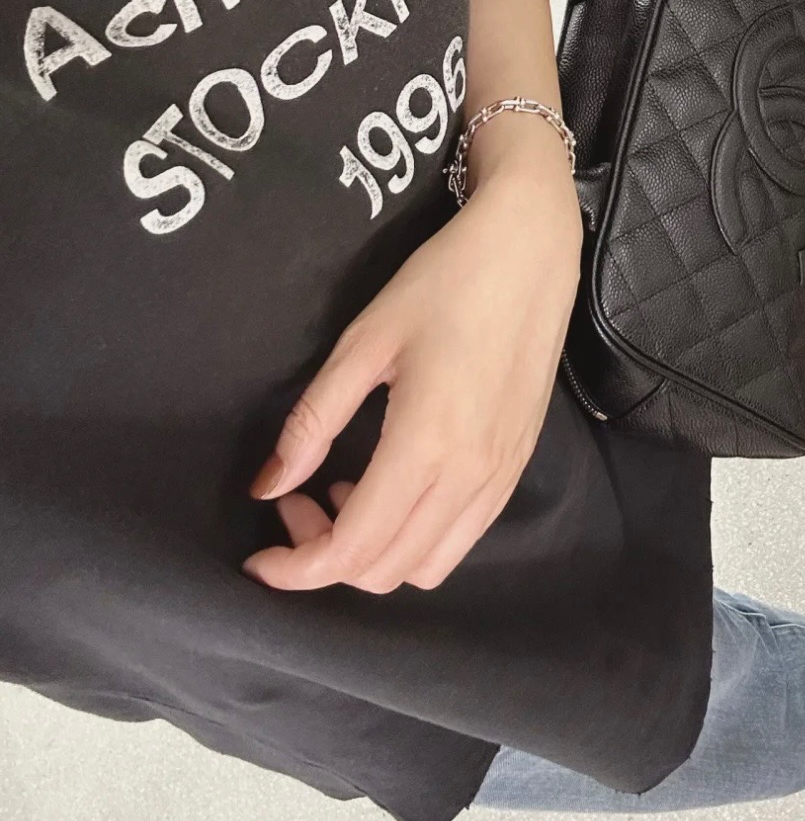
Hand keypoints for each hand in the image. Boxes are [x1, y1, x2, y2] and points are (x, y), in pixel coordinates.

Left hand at [242, 156, 581, 593]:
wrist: (529, 250)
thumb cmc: (443, 282)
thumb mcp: (364, 342)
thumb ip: (313, 422)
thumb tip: (268, 486)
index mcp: (425, 445)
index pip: (351, 549)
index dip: (296, 568)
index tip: (258, 555)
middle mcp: (469, 477)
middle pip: (386, 570)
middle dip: (326, 556)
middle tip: (297, 500)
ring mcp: (501, 476)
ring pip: (428, 567)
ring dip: (374, 553)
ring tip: (345, 493)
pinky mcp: (518, 465)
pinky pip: (462, 537)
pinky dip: (416, 537)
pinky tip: (394, 482)